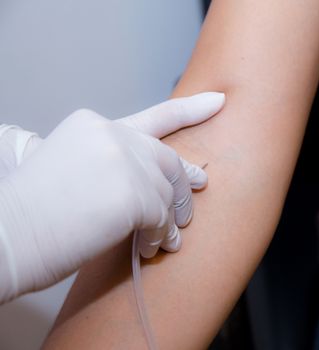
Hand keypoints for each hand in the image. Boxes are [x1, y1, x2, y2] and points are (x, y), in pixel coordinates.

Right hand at [0, 92, 224, 302]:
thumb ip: (112, 164)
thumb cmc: (33, 210)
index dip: (191, 110)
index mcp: (94, 125)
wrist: (7, 234)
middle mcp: (112, 136)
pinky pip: (162, 219)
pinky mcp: (133, 195)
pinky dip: (159, 236)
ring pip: (167, 192)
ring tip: (165, 238)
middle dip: (184, 181)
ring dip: (169, 220)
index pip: (154, 117)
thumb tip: (152, 188)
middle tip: (195, 196)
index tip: (218, 102)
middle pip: (166, 159)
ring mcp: (124, 162)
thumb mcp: (71, 167)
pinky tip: (149, 248)